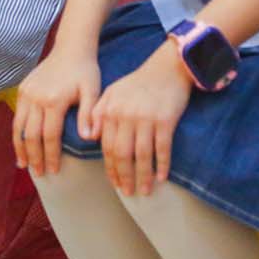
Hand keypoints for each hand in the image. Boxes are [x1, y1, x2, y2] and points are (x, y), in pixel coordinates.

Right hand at [13, 46, 100, 176]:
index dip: (51, 156)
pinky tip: (20, 145)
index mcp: (54, 100)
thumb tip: (88, 138)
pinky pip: (17, 116)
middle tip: (39, 174)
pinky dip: (17, 133)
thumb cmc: (85, 70)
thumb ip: (88, 114)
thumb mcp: (92, 90)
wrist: (71, 46)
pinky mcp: (22, 89)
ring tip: (24, 165)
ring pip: (19, 127)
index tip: (55, 171)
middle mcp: (37, 97)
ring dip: (21, 148)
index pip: (50, 136)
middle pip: (32, 135)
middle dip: (35, 157)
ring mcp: (27, 92)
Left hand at [90, 42, 191, 196]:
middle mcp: (126, 115)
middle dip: (125, 177)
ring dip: (143, 176)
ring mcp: (146, 118)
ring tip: (145, 191)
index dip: (111, 169)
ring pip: (142, 155)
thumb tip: (90, 138)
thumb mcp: (113, 91)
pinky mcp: (165, 119)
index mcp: (111, 110)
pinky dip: (162, 165)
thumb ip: (98, 112)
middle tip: (128, 192)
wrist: (168, 66)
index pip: (108, 147)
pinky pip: (163, 148)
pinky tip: (162, 177)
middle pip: (123, 154)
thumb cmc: (139, 82)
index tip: (116, 183)